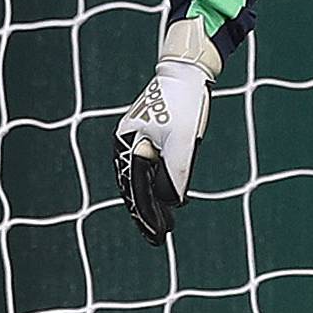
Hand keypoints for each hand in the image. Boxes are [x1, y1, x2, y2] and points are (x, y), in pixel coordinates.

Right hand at [113, 17, 221, 244]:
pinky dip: (155, 187)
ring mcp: (135, 141)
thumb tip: (171, 203)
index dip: (147, 214)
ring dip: (151, 204)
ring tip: (162, 228)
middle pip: (134, 187)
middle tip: (158, 239)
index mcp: (128, 144)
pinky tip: (165, 202)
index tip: (158, 235)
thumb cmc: (184, 103)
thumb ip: (175, 173)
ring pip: (140, 180)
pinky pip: (147, 169)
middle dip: (146, 215)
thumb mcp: (183, 141)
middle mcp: (126, 144)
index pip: (136, 188)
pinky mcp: (146, 139)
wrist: (186, 73)